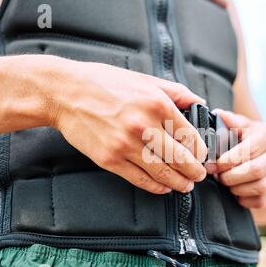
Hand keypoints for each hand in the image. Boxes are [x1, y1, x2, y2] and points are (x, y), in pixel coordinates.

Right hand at [46, 56, 207, 193]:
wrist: (63, 93)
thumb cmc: (104, 83)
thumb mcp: (144, 79)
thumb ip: (175, 92)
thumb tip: (199, 103)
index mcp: (157, 104)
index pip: (190, 136)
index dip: (200, 151)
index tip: (202, 156)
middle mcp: (144, 126)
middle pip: (180, 159)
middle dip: (195, 171)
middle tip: (199, 176)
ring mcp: (125, 145)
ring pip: (162, 173)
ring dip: (179, 183)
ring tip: (186, 185)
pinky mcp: (109, 160)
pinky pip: (140, 179)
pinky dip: (156, 187)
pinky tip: (164, 187)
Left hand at [208, 110, 265, 213]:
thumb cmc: (247, 142)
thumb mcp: (240, 127)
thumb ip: (229, 121)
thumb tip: (219, 115)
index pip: (249, 150)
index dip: (227, 160)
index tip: (211, 165)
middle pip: (255, 170)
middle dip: (230, 176)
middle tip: (217, 177)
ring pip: (259, 187)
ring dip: (236, 188)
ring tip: (226, 183)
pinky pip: (261, 201)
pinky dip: (244, 199)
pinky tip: (236, 192)